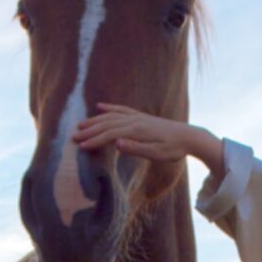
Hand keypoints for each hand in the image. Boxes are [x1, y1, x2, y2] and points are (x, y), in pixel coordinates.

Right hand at [74, 104, 223, 178]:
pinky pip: (121, 109)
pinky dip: (109, 108)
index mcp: (136, 130)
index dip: (94, 141)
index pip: (110, 135)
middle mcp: (134, 120)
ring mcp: (137, 116)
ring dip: (94, 120)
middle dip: (89, 131)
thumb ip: (136, 149)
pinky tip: (99, 107)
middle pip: (106, 124)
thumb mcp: (156, 154)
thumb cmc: (173, 149)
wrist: (189, 136)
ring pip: (111, 116)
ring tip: (80, 125)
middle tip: (73, 137)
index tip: (80, 147)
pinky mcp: (141, 116)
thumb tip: (116, 144)